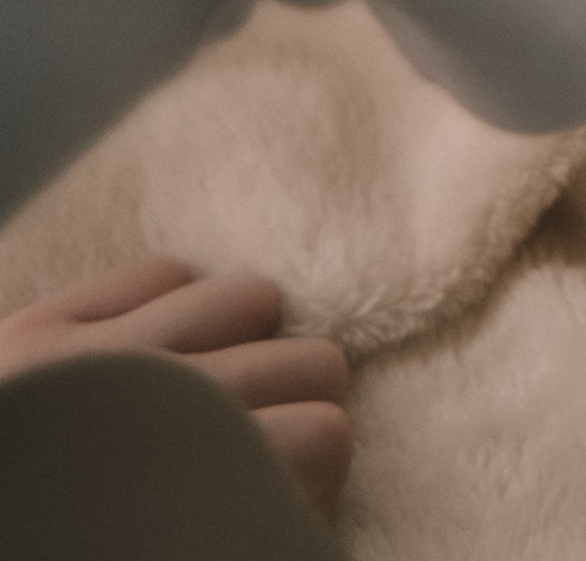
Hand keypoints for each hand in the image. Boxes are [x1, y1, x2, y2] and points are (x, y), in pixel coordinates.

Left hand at [0, 260, 351, 512]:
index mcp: (185, 485)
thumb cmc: (41, 542)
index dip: (314, 484)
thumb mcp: (150, 550)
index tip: (276, 511)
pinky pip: (161, 271)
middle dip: (298, 411)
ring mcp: (98, 353)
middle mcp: (159, 402)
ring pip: (250, 297)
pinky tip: (150, 356)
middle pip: (310, 361)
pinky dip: (172, 309)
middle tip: (254, 457)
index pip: (325, 441)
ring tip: (205, 395)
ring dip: (243, 347)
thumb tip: (288, 515)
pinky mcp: (43, 323)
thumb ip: (219, 527)